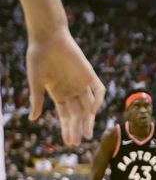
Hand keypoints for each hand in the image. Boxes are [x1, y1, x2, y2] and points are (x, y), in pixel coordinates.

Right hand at [27, 28, 105, 145]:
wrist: (48, 37)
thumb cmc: (38, 58)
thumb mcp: (36, 82)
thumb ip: (37, 100)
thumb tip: (33, 119)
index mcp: (59, 93)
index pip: (65, 116)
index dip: (67, 129)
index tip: (68, 142)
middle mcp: (72, 91)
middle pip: (77, 114)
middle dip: (77, 128)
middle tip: (77, 142)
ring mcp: (82, 83)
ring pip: (88, 106)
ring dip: (88, 120)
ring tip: (86, 134)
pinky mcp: (90, 74)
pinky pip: (98, 90)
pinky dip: (97, 100)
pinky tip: (92, 111)